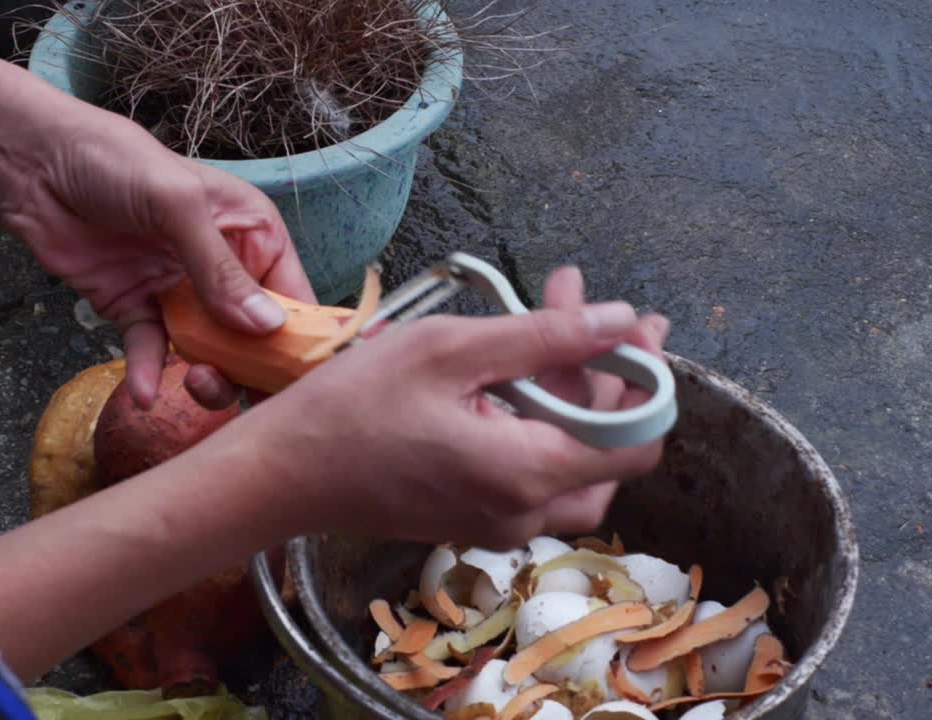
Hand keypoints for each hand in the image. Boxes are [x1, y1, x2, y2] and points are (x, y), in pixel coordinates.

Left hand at [0, 108, 314, 408]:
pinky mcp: (135, 309)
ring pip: (209, 352)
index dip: (300, 338)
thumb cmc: (113, 161)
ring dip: (208, 377)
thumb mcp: (177, 205)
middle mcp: (223, 266)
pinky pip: (150, 351)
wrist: (31, 165)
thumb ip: (220, 268)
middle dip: (253, 367)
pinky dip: (149, 375)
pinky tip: (144, 394)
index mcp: (251, 232)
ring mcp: (178, 291)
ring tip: (196, 384)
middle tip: (242, 387)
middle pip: (255, 335)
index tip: (304, 379)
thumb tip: (268, 327)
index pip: (293, 294)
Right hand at [232, 265, 670, 549]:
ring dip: (571, 387)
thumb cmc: (355, 406)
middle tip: (582, 302)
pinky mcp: (475, 517)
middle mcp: (527, 512)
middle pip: (610, 449)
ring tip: (551, 319)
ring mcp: (501, 522)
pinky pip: (531, 470)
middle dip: (605, 369)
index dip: (648, 380)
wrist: (283, 474)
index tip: (634, 326)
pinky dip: (536, 415)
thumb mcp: (450, 350)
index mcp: (530, 472)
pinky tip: (511, 365)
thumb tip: (622, 321)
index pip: (639, 441)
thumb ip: (546, 336)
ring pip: (571, 458)